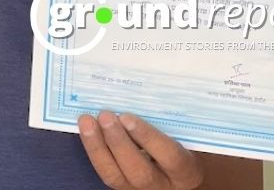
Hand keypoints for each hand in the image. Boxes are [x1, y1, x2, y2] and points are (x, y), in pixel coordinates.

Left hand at [79, 111, 203, 189]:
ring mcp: (138, 189)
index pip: (170, 157)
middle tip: (105, 116)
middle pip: (140, 172)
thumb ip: (167, 125)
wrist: (176, 172)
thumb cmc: (183, 146)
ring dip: (97, 146)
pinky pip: (105, 171)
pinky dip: (93, 149)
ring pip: (115, 176)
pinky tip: (87, 129)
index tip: (128, 117)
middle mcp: (163, 186)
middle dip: (118, 143)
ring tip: (87, 121)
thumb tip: (139, 94)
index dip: (148, 138)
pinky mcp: (121, 186)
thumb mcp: (183, 138)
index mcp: (186, 172)